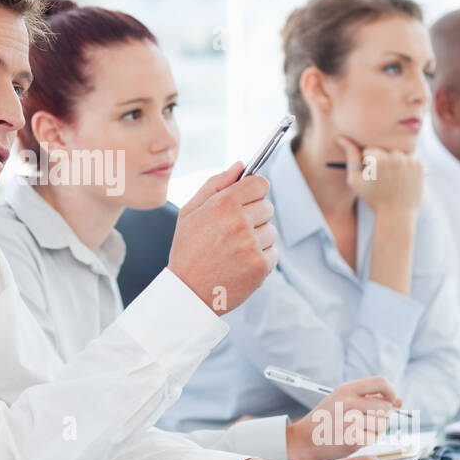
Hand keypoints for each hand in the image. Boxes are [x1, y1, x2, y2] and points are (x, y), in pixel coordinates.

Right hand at [168, 160, 276, 314]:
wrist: (187, 293)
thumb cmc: (187, 250)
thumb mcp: (190, 212)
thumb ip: (215, 184)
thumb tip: (241, 165)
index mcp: (223, 203)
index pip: (260, 183)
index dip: (255, 190)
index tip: (249, 198)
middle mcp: (239, 221)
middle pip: (268, 206)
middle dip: (254, 216)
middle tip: (234, 231)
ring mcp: (252, 245)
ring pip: (271, 231)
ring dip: (258, 239)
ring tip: (234, 251)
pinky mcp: (261, 266)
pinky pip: (273, 253)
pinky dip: (260, 259)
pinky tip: (240, 264)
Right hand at [286, 376, 401, 459]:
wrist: (303, 441)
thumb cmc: (325, 421)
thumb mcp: (341, 400)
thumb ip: (368, 399)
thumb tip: (398, 401)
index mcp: (346, 388)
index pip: (382, 383)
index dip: (391, 392)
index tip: (390, 402)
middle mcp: (348, 401)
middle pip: (386, 407)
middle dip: (382, 416)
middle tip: (368, 421)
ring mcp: (350, 419)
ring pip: (383, 424)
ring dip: (376, 429)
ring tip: (359, 430)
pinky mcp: (352, 437)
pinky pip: (375, 438)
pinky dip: (368, 440)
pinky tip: (354, 439)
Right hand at [336, 136, 422, 218]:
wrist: (397, 214)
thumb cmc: (373, 199)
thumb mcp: (355, 180)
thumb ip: (350, 157)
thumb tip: (341, 138)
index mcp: (378, 158)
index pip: (369, 151)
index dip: (367, 163)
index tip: (371, 176)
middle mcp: (396, 156)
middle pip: (384, 150)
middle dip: (381, 161)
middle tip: (382, 179)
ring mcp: (409, 160)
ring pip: (397, 154)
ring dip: (393, 163)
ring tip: (392, 180)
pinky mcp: (419, 165)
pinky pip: (408, 159)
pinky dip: (405, 166)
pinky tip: (401, 180)